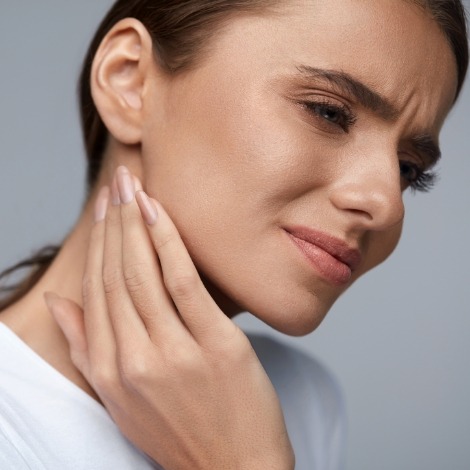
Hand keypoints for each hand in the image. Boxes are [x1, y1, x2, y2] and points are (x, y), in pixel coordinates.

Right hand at [45, 166, 293, 469]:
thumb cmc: (181, 431)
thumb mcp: (121, 399)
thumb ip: (87, 348)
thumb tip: (59, 303)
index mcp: (107, 372)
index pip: (94, 292)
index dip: (97, 244)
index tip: (104, 209)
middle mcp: (132, 360)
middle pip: (115, 276)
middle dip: (113, 222)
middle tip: (116, 183)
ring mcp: (173, 353)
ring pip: (142, 274)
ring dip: (135, 223)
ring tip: (132, 186)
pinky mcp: (215, 346)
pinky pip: (183, 282)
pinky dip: (168, 242)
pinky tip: (160, 212)